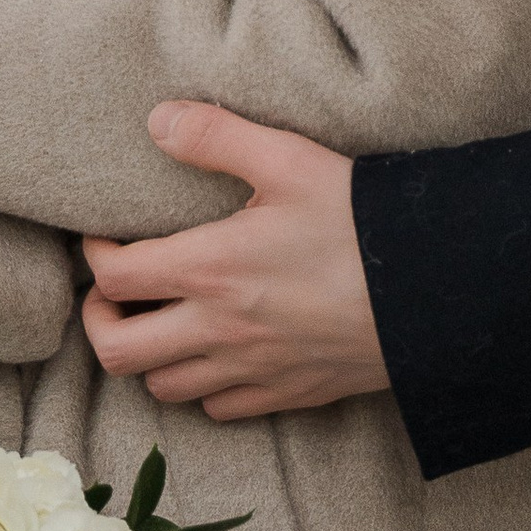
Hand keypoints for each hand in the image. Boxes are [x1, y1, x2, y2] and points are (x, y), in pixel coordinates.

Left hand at [80, 102, 389, 420]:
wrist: (437, 290)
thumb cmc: (361, 222)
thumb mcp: (290, 159)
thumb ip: (217, 136)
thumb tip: (157, 121)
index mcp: (211, 269)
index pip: (115, 278)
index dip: (93, 257)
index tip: (103, 239)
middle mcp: (221, 329)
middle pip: (118, 353)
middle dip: (101, 321)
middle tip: (115, 293)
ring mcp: (253, 369)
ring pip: (164, 387)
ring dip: (148, 357)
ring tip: (160, 321)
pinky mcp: (289, 393)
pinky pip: (219, 408)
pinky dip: (202, 386)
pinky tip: (215, 353)